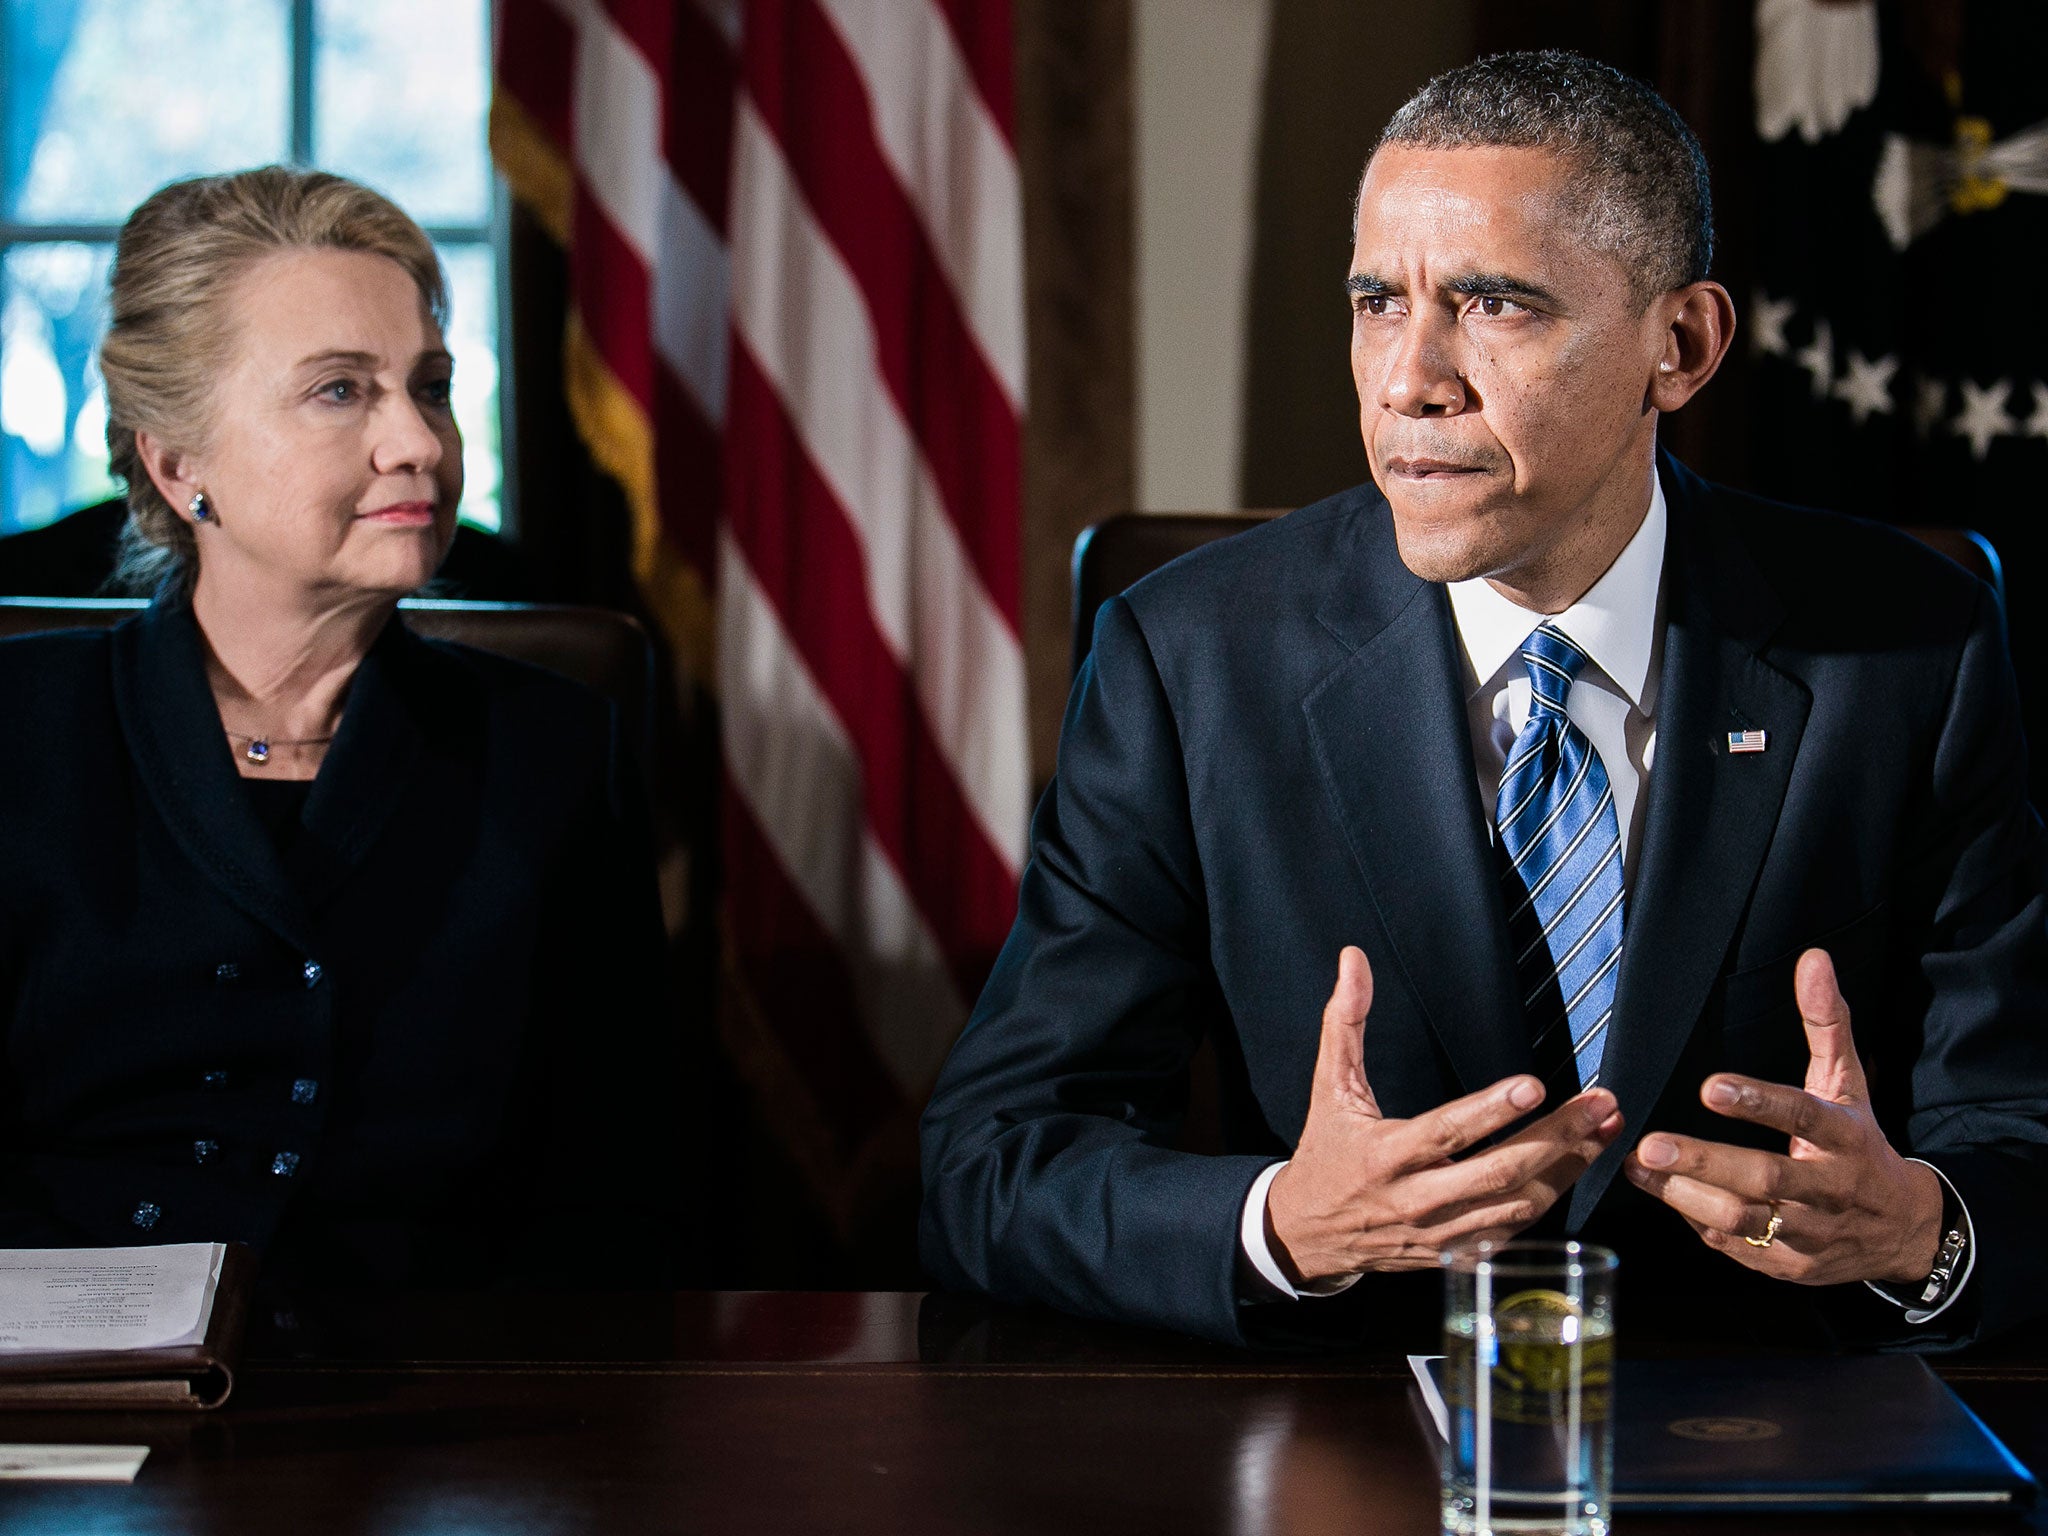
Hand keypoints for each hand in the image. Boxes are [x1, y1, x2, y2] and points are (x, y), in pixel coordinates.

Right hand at [1266, 946, 1623, 1286]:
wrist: (1309, 1235)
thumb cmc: (1326, 1153)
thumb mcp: (1330, 1088)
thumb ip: (1344, 1023)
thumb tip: (1353, 960)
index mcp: (1386, 1155)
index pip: (1446, 1132)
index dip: (1492, 1111)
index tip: (1535, 1086)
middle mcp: (1417, 1199)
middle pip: (1500, 1172)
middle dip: (1558, 1137)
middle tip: (1599, 1104)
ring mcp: (1441, 1233)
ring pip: (1518, 1205)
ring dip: (1569, 1166)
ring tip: (1605, 1129)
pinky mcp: (1457, 1254)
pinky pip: (1515, 1229)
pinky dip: (1552, 1196)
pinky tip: (1578, 1164)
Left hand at [1623, 948, 1942, 1286]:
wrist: (1904, 1231)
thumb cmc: (1860, 1145)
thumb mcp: (1848, 1085)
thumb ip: (1826, 1024)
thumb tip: (1813, 959)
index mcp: (1845, 1139)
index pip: (1803, 1117)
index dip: (1758, 1103)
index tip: (1710, 1086)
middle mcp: (1830, 1189)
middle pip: (1766, 1178)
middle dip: (1704, 1161)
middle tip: (1650, 1143)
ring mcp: (1811, 1233)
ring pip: (1745, 1220)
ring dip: (1686, 1195)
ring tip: (1640, 1166)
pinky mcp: (1791, 1266)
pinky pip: (1737, 1247)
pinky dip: (1698, 1223)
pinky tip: (1665, 1194)